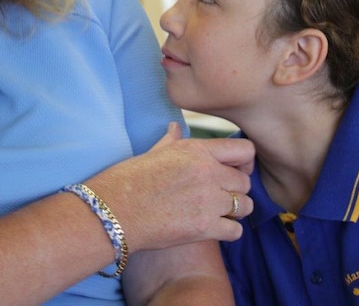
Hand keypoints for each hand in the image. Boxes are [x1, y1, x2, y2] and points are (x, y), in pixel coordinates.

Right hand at [87, 123, 254, 253]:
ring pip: (245, 206)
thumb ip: (173, 140)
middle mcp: (209, 173)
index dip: (244, 162)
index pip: (245, 150)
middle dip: (236, 190)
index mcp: (198, 150)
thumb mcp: (154, 152)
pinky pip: (235, 231)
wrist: (113, 212)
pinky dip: (228, 231)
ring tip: (220, 213)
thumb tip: (175, 127)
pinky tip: (214, 229)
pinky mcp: (204, 228)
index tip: (236, 170)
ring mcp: (209, 201)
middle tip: (222, 196)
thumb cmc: (129, 180)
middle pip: (245, 182)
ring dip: (235, 211)